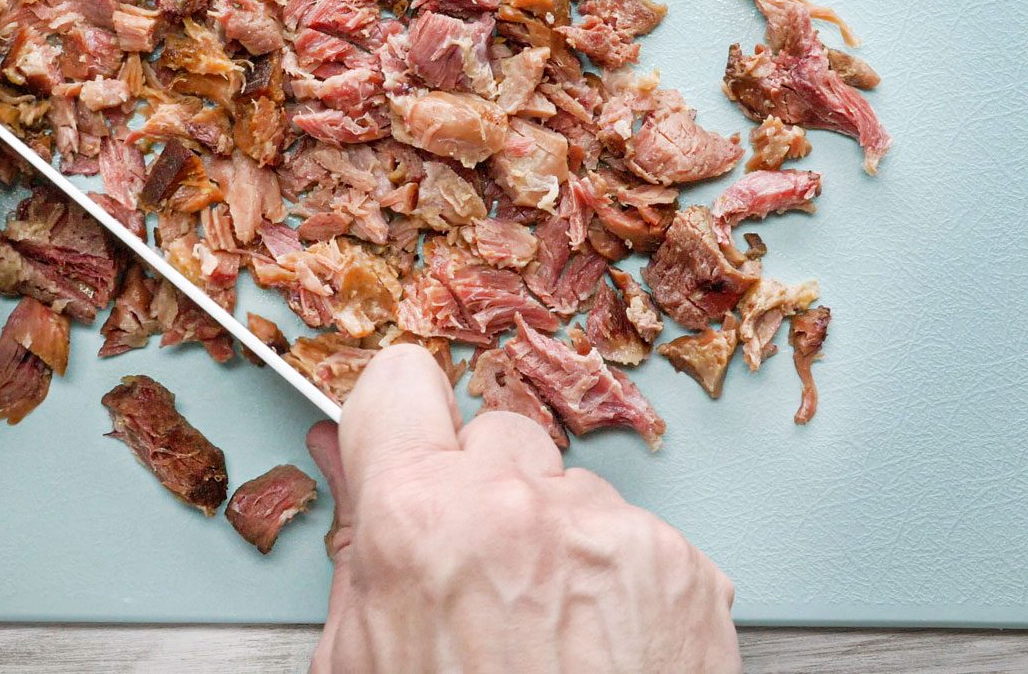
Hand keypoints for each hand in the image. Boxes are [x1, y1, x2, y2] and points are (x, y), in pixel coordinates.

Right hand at [306, 346, 739, 673]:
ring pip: (572, 488)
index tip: (406, 439)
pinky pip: (638, 538)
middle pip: (496, 432)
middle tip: (484, 576)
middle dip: (487, 490)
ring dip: (560, 541)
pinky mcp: (684, 567)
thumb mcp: (362, 660)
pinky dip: (622, 584)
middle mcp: (519, 506)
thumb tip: (343, 463)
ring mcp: (611, 532)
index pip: (400, 382)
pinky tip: (600, 651)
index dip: (399, 418)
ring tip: (549, 637)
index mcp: (419, 521)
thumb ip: (357, 546)